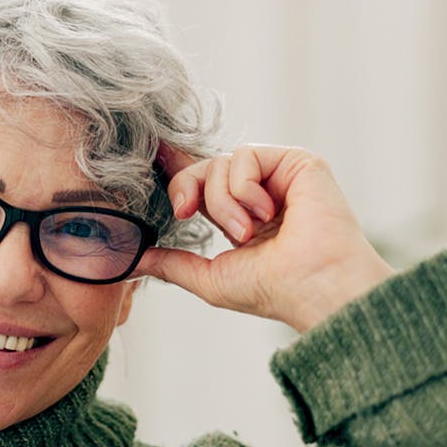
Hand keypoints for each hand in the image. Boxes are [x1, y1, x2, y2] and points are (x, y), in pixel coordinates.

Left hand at [134, 144, 394, 331]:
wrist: (313, 288)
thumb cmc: (271, 291)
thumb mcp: (208, 278)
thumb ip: (171, 265)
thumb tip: (132, 259)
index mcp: (240, 217)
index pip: (201, 185)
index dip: (175, 173)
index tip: (146, 164)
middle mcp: (259, 194)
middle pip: (203, 168)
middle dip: (187, 190)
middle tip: (189, 215)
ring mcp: (278, 177)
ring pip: (221, 163)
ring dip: (222, 203)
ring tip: (248, 233)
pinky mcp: (297, 162)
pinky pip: (245, 155)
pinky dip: (243, 188)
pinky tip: (266, 214)